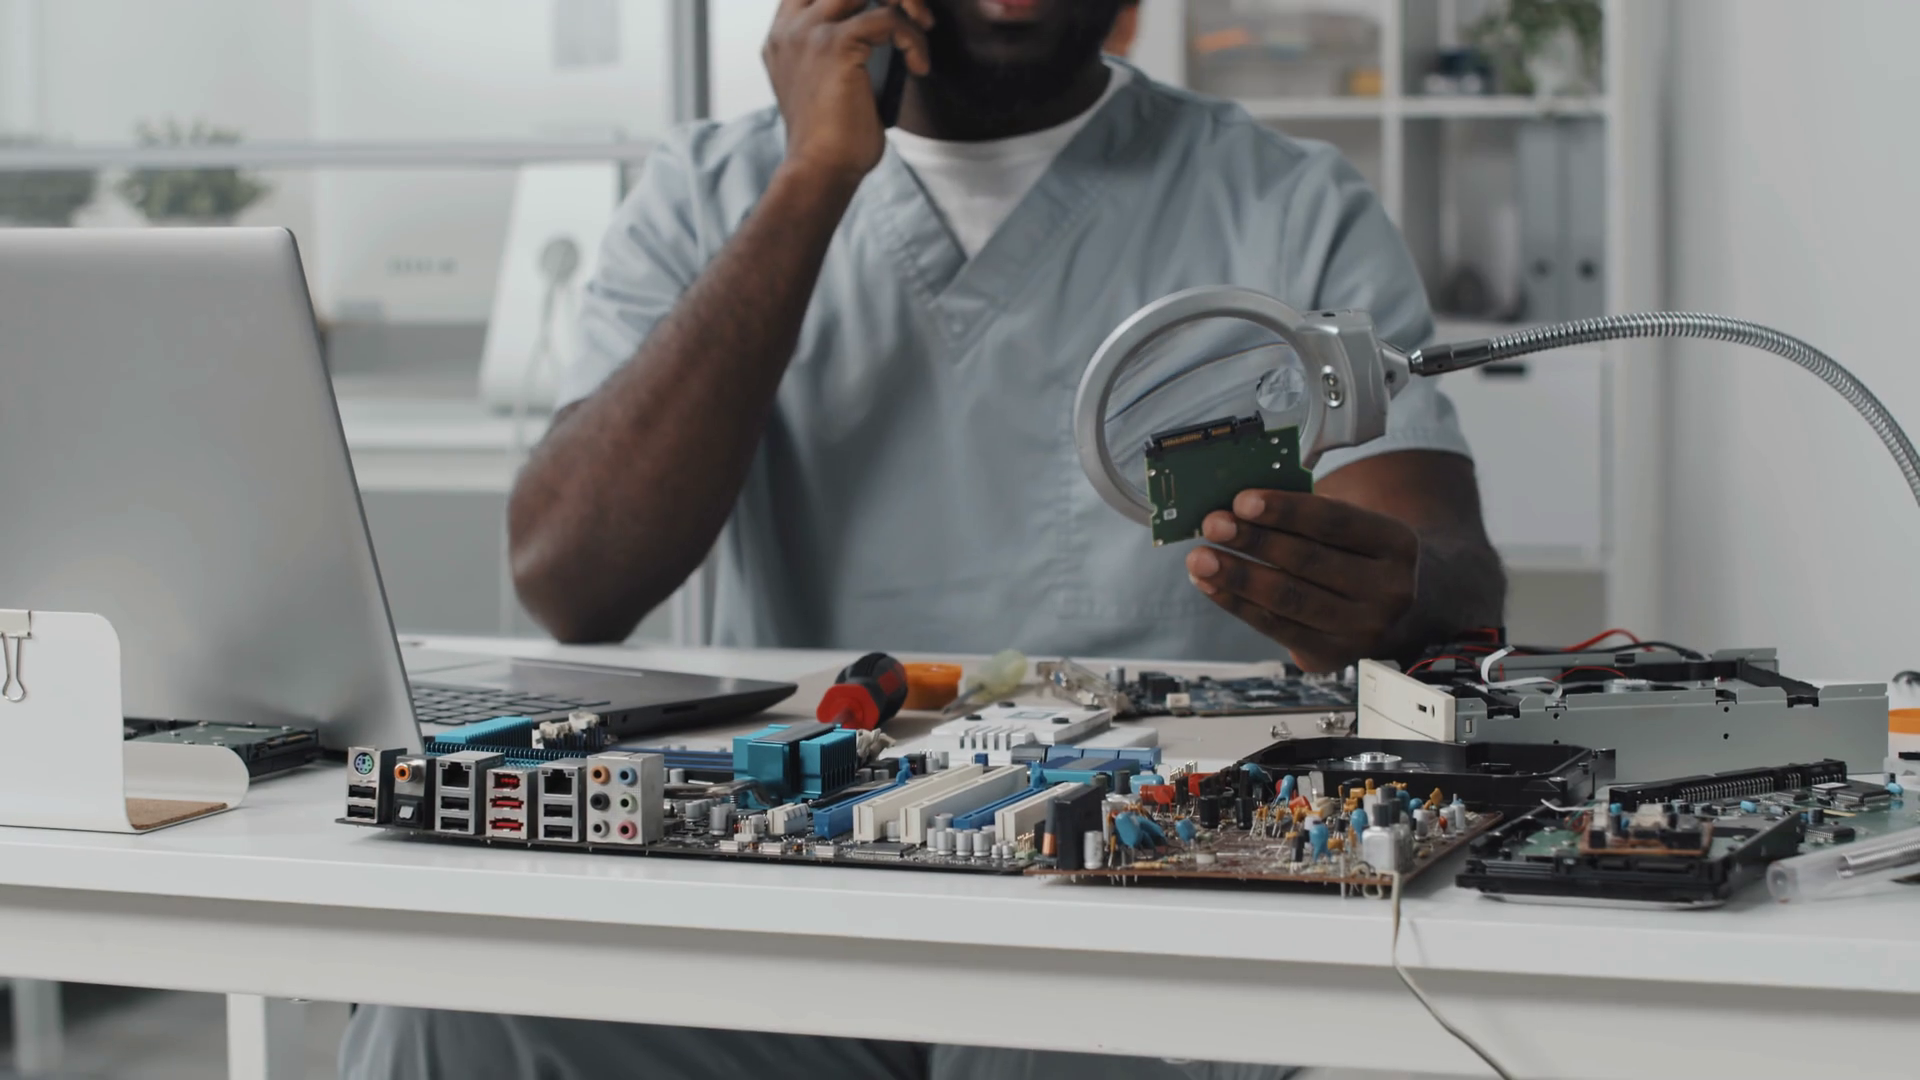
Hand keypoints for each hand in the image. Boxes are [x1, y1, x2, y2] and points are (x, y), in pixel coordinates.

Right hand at [764, 0, 932, 185]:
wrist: (819, 170)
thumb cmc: (831, 138)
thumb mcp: (827, 81)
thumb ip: (840, 48)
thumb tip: (887, 27)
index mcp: (784, 33)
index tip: (891, 8)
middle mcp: (792, 25)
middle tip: (916, 15)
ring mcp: (811, 32)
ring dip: (906, 1)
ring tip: (922, 29)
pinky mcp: (835, 46)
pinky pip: (888, 18)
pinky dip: (913, 38)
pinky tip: (919, 66)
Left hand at [1186, 490, 1419, 671]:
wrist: (1393, 609)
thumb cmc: (1356, 553)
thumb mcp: (1352, 526)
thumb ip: (1306, 515)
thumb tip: (1238, 506)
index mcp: (1397, 543)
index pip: (1335, 522)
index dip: (1285, 511)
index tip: (1241, 500)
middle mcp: (1389, 590)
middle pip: (1309, 562)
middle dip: (1253, 542)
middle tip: (1213, 525)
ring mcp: (1364, 629)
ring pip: (1290, 600)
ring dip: (1237, 577)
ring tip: (1200, 559)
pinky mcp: (1335, 656)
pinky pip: (1277, 629)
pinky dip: (1238, 605)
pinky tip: (1211, 586)